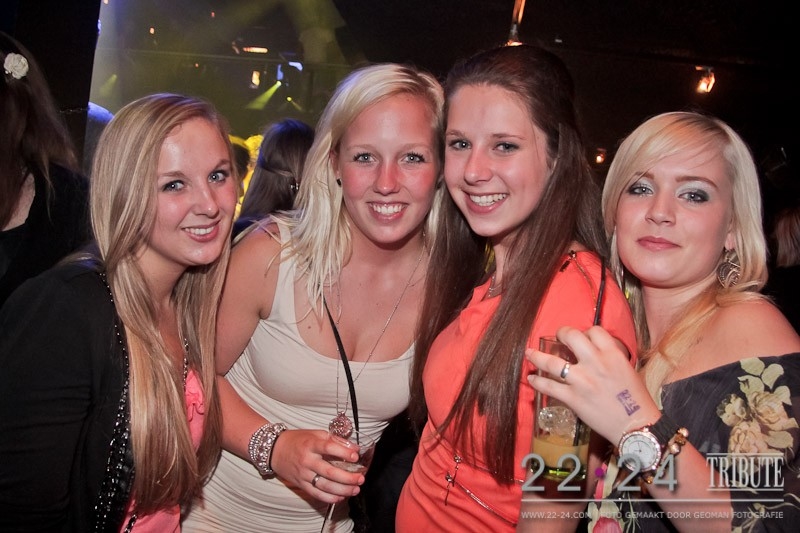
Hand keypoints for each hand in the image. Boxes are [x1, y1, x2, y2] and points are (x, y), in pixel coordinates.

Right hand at [269, 428, 363, 503]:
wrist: (275, 450)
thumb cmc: (297, 440)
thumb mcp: (316, 433)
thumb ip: (335, 440)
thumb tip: (354, 448)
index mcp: (311, 444)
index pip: (328, 448)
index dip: (343, 452)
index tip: (356, 456)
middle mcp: (307, 460)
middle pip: (329, 471)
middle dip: (347, 477)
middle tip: (360, 478)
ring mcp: (303, 474)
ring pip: (325, 486)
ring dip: (342, 490)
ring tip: (355, 489)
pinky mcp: (301, 484)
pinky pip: (316, 494)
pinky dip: (330, 498)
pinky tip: (341, 496)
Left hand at [526, 325, 659, 443]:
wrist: (636, 425)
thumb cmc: (636, 399)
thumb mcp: (628, 369)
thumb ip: (610, 359)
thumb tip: (594, 354)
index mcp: (612, 354)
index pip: (594, 331)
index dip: (586, 332)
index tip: (582, 338)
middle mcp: (595, 363)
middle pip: (571, 336)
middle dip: (561, 333)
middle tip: (557, 337)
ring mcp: (582, 380)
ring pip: (552, 362)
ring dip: (537, 356)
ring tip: (529, 353)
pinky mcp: (573, 398)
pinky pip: (549, 387)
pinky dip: (537, 382)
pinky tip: (531, 379)